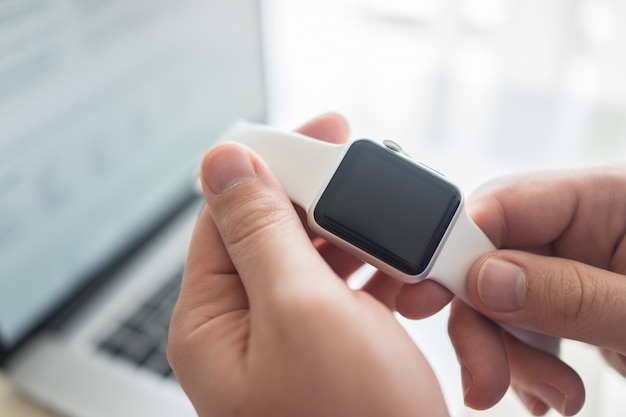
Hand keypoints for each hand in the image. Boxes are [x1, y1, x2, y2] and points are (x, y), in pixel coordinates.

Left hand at [167, 114, 448, 416]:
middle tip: (372, 179)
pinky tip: (404, 275)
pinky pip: (347, 287)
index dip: (273, 164)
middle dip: (325, 201)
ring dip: (358, 238)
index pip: (228, 211)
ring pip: (317, 255)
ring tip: (397, 237)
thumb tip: (224, 161)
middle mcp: (244, 325)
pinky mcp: (331, 347)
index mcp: (213, 316)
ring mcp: (290, 336)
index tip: (323, 132)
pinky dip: (377, 271)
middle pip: (275, 228)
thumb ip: (260, 231)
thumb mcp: (299, 313)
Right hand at [397, 167, 625, 414]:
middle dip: (483, 324)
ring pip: (497, 298)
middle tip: (485, 384)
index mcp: (610, 197)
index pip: (505, 204)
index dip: (454, 248)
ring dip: (507, 354)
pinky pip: (520, 323)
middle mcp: (584, 224)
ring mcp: (574, 263)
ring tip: (552, 399)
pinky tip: (550, 392)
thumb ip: (573, 293)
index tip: (423, 300)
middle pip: (489, 257)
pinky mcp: (570, 300)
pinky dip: (523, 363)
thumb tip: (483, 277)